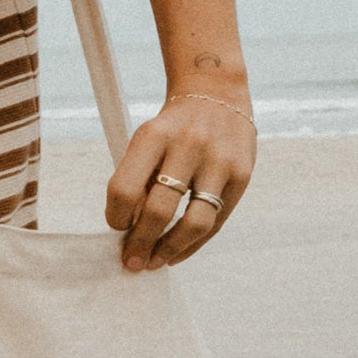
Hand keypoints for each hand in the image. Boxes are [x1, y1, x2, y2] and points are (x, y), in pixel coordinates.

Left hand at [105, 94, 255, 271]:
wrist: (217, 95)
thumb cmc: (172, 128)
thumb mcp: (147, 141)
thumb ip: (137, 181)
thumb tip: (129, 231)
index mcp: (153, 136)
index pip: (124, 188)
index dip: (115, 216)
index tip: (116, 228)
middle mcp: (188, 146)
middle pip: (158, 211)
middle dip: (141, 244)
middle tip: (132, 262)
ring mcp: (218, 162)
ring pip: (193, 224)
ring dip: (170, 250)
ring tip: (155, 262)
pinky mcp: (241, 176)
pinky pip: (215, 223)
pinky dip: (193, 245)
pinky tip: (177, 253)